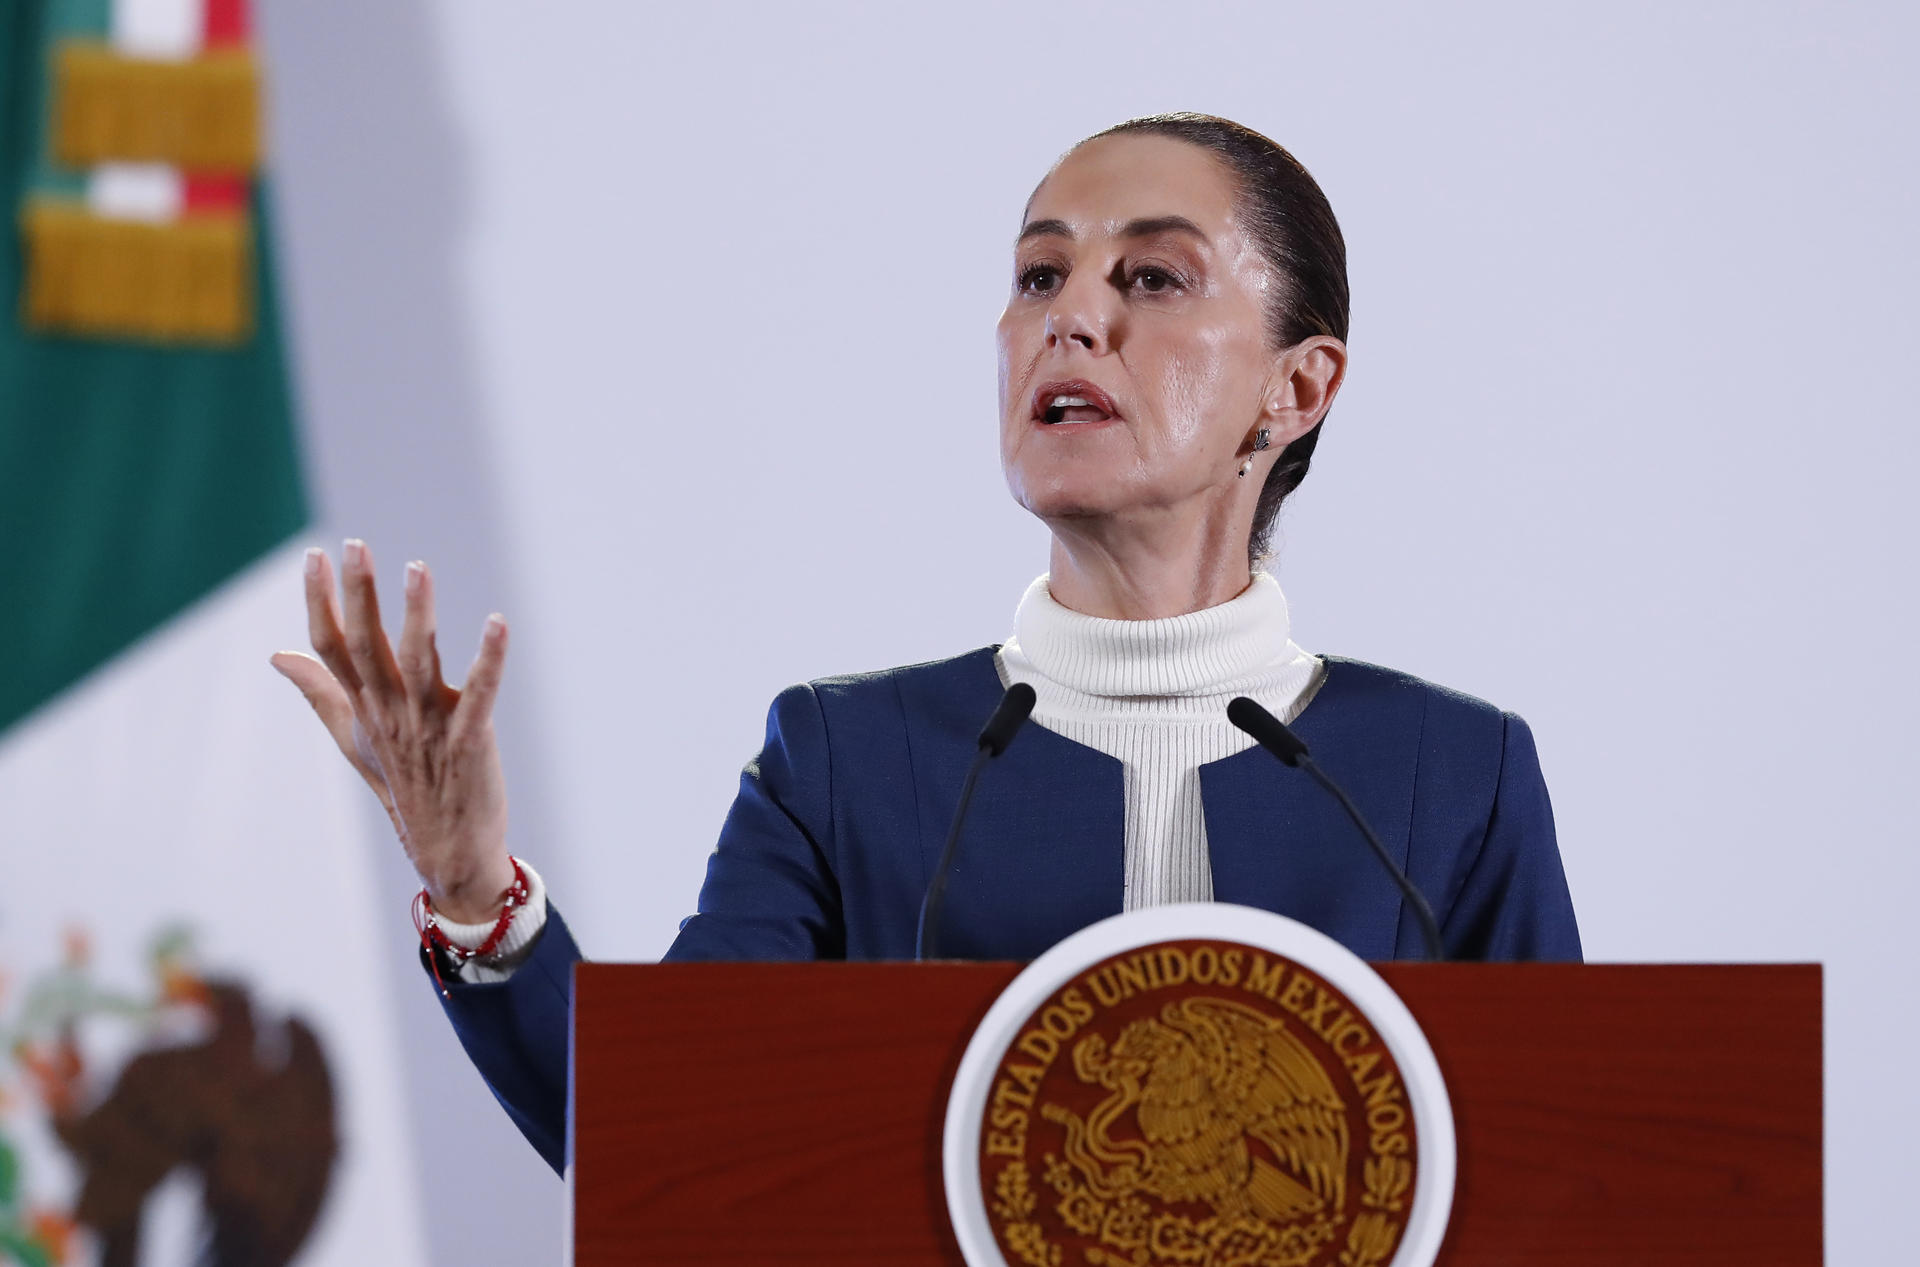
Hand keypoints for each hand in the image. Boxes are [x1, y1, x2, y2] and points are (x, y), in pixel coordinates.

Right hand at [271, 540, 514, 922]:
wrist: (447, 852)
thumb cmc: (404, 787)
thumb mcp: (355, 738)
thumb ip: (320, 691)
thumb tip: (278, 653)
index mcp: (364, 709)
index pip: (332, 649)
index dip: (321, 602)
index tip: (315, 555)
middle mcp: (390, 714)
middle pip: (367, 648)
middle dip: (359, 596)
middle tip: (353, 546)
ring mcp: (428, 728)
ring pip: (417, 663)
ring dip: (416, 615)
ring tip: (416, 569)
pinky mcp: (470, 741)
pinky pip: (480, 694)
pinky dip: (489, 659)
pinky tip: (497, 622)